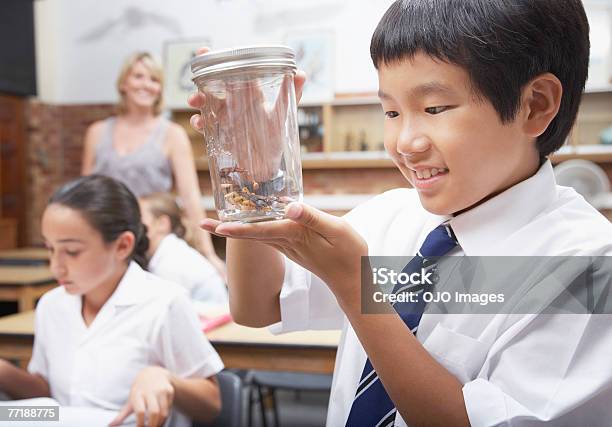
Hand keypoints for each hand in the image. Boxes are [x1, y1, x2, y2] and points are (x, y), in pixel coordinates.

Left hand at [109, 366, 174, 426]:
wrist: (154, 373)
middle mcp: (150, 391)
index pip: (140, 411)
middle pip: (154, 412)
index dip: (140, 423)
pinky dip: (165, 417)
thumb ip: (121, 415)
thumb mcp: (130, 400)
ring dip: (160, 423)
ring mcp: (161, 390)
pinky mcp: (169, 390)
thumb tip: (110, 425)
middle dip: (153, 425)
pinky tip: (161, 420)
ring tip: (156, 426)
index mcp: (138, 394)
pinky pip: (169, 408)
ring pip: (164, 411)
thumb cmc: (140, 390)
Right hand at [188, 47, 306, 180]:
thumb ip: (291, 94)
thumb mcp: (283, 114)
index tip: (205, 51)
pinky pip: (205, 124)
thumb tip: (302, 74)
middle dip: (201, 80)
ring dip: (197, 99)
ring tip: (195, 101)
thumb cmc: (275, 135)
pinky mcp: (218, 132)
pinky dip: (198, 121)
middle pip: (213, 85)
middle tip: (196, 78)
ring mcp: (225, 116)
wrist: (266, 163)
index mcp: (249, 92)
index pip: (233, 71)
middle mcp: (234, 102)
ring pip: (205, 103)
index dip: (218, 60)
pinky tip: (199, 122)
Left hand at [201, 203, 367, 305]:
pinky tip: (250, 220)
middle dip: (226, 229)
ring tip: (217, 221)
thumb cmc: (349, 254)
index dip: (238, 228)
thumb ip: (312, 218)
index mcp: (295, 235)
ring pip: (257, 235)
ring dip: (237, 228)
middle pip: (251, 234)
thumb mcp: (336, 230)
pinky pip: (268, 235)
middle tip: (201, 223)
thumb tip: (289, 208)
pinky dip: (253, 229)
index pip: (261, 231)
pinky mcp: (294, 246)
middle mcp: (287, 242)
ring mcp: (289, 246)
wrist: (353, 280)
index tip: (216, 226)